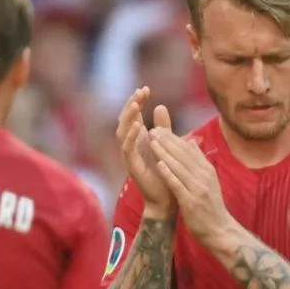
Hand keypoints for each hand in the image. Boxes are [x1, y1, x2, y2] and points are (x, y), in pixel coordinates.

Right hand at [117, 87, 174, 216]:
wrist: (167, 199)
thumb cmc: (166, 173)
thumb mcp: (167, 145)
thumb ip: (164, 127)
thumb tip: (161, 106)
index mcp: (139, 138)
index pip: (134, 115)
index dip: (137, 101)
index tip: (146, 88)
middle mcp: (131, 145)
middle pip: (125, 120)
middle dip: (131, 104)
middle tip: (141, 91)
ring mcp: (129, 155)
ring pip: (122, 131)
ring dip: (128, 117)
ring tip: (136, 104)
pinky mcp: (131, 166)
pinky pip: (127, 148)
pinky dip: (132, 136)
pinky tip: (139, 126)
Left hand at [147, 128, 237, 245]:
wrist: (220, 231)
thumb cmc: (211, 207)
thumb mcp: (209, 180)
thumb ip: (199, 161)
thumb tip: (192, 142)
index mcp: (207, 170)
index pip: (189, 150)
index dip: (174, 138)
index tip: (160, 128)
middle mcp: (204, 177)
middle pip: (183, 155)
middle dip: (167, 141)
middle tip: (153, 130)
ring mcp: (198, 189)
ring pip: (179, 166)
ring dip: (165, 153)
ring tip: (152, 142)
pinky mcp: (191, 202)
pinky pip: (178, 184)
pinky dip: (168, 173)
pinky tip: (158, 164)